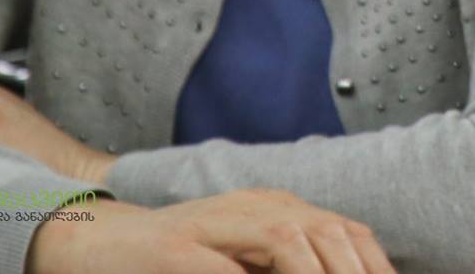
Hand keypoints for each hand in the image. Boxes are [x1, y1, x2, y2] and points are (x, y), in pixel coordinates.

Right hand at [27, 191, 394, 273]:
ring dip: (312, 272)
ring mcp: (215, 222)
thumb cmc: (180, 260)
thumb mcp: (246, 262)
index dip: (374, 264)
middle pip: (325, 233)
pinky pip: (220, 265)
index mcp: (278, 210)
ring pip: (285, 238)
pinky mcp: (175, 247)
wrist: (100, 244)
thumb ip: (285, 267)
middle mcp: (254, 207)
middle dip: (351, 273)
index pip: (346, 231)